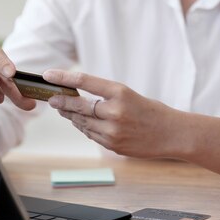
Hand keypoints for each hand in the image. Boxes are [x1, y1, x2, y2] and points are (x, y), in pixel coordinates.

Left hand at [43, 69, 186, 157]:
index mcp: (120, 92)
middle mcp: (115, 112)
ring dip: (72, 115)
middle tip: (52, 98)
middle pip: (78, 105)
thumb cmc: (151, 111)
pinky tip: (81, 122)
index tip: (47, 75)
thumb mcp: (129, 95)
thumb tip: (75, 99)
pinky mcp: (112, 145)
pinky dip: (84, 127)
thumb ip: (104, 96)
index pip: (84, 81)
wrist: (172, 134)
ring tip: (64, 109)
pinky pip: (91, 135)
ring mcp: (113, 131)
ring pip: (82, 122)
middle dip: (61, 102)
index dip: (63, 77)